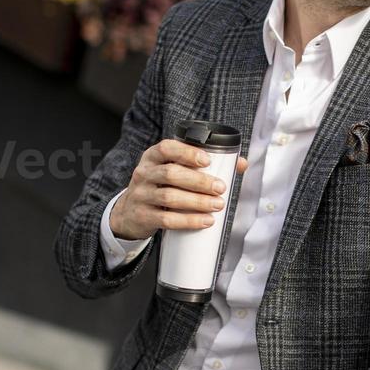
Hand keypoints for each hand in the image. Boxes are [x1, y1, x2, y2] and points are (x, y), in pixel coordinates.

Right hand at [110, 139, 247, 240]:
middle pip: (171, 174)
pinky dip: (188, 221)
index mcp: (152, 157)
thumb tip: (240, 164)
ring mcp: (141, 195)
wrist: (129, 212)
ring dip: (197, 201)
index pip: (166, 148)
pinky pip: (166, 219)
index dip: (187, 152)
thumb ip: (201, 165)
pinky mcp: (143, 216)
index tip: (207, 160)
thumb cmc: (159, 187)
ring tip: (217, 205)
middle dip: (199, 181)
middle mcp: (144, 174)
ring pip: (169, 197)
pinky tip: (205, 221)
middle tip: (220, 188)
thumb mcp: (171, 171)